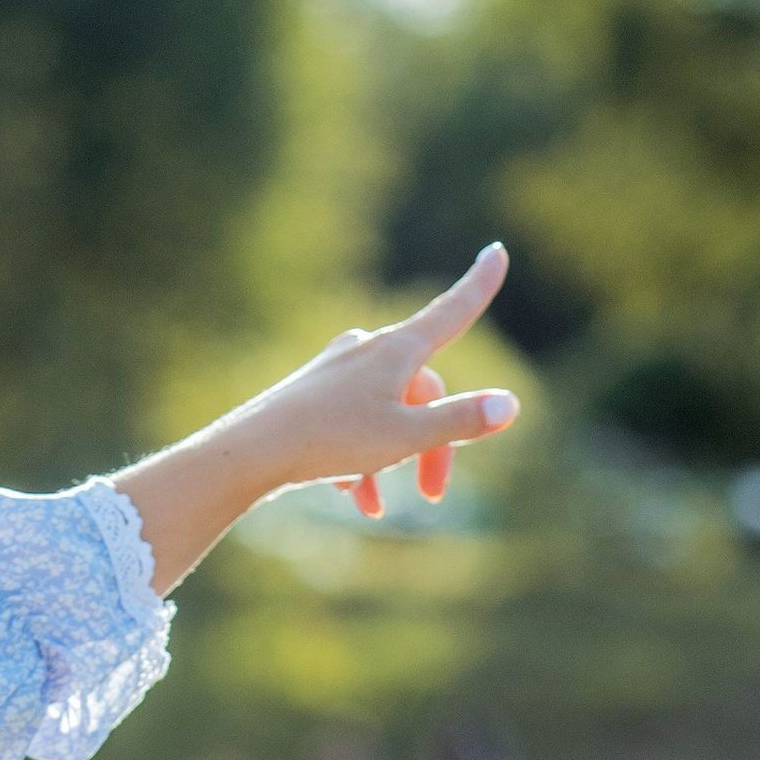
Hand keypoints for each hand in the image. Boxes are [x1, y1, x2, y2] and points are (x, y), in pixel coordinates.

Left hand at [241, 246, 519, 514]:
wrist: (249, 453)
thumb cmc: (330, 441)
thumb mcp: (405, 437)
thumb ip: (459, 422)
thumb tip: (510, 405)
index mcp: (398, 350)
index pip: (452, 311)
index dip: (479, 285)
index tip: (497, 250)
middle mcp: (368, 348)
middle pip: (422, 391)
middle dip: (432, 445)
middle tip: (434, 495)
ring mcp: (336, 370)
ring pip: (385, 414)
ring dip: (390, 462)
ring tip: (374, 508)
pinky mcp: (310, 395)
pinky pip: (350, 424)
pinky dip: (357, 460)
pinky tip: (346, 495)